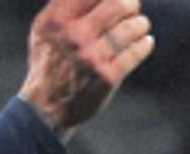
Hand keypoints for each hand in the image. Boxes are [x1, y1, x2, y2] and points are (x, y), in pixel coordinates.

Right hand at [19, 0, 153, 135]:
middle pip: (120, 3)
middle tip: (131, 9)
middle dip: (131, 4)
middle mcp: (73, 37)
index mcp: (57, 21)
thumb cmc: (50, 60)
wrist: (44, 108)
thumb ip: (65, 3)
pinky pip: (139, 49)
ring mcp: (90, 58)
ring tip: (137, 28)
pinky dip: (144, 44)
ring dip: (140, 25)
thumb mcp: (45, 28)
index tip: (116, 1)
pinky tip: (142, 43)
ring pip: (135, 25)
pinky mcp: (107, 76)